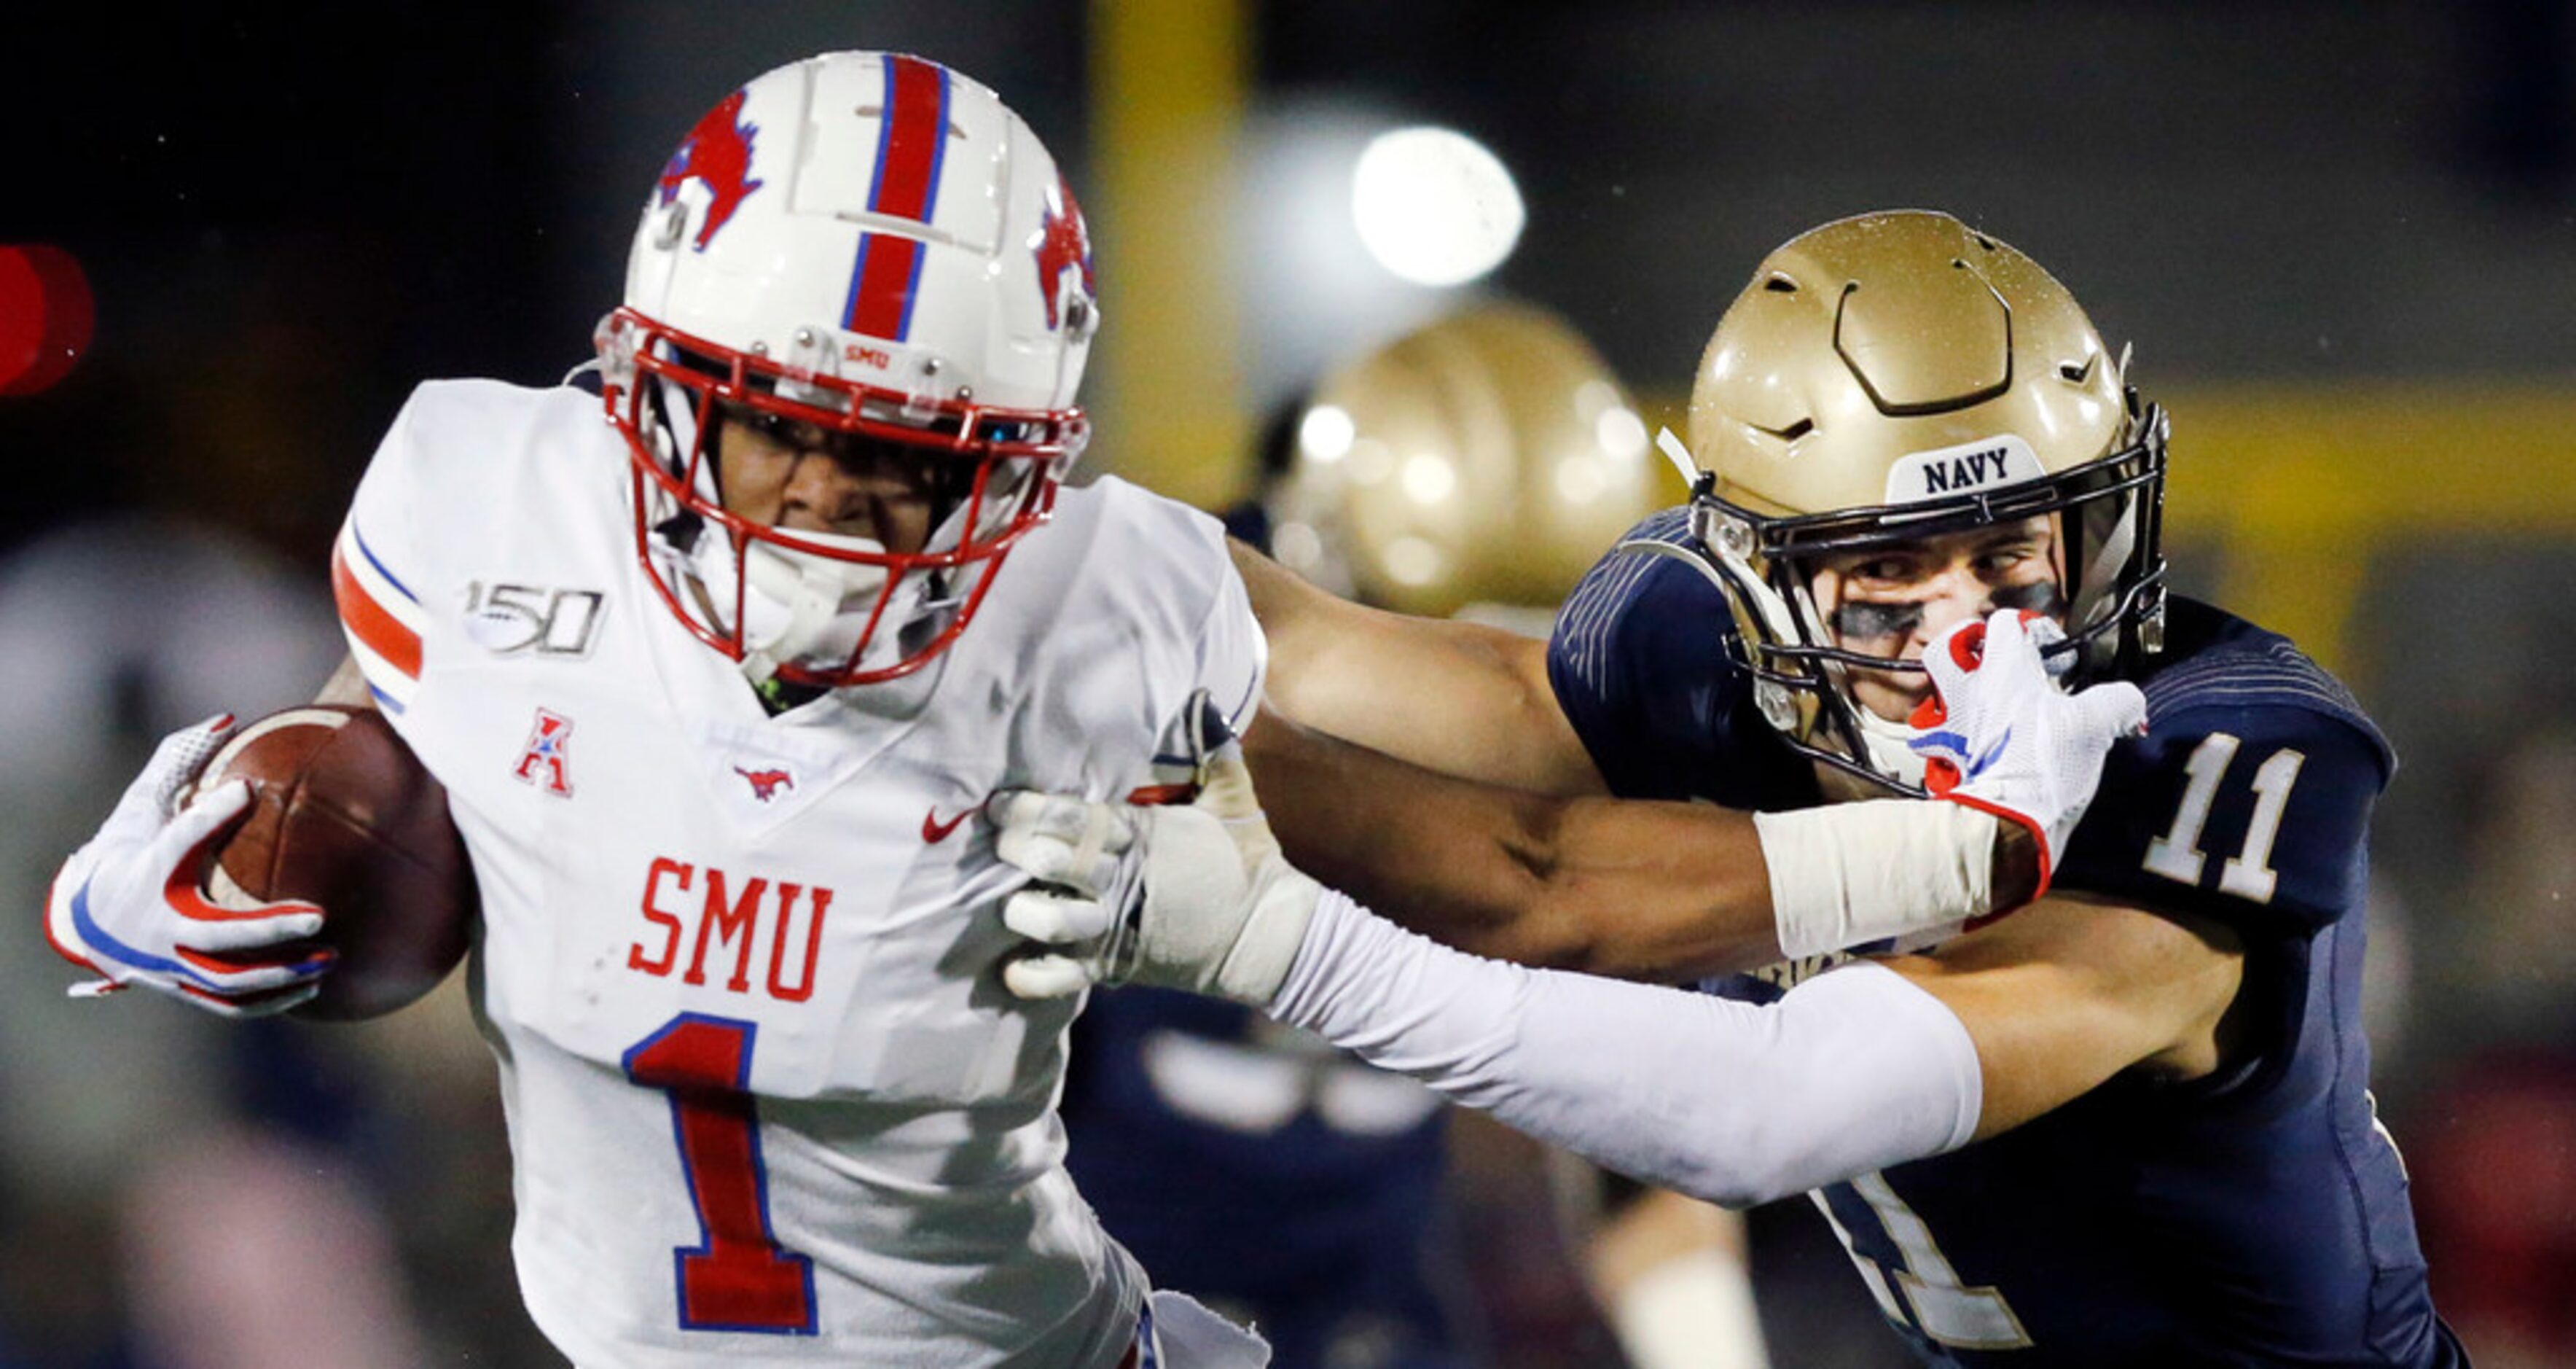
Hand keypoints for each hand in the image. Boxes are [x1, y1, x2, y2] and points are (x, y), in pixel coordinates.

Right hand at [45, 716, 332, 1017]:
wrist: (85, 920)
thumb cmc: (129, 855)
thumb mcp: (143, 809)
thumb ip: (179, 764)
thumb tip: (225, 718)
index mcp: (146, 874)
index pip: (177, 841)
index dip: (208, 815)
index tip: (247, 790)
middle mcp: (156, 928)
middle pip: (214, 936)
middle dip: (267, 929)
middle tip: (322, 917)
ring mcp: (167, 965)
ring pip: (226, 982)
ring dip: (281, 974)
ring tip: (331, 959)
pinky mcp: (180, 988)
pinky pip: (226, 1004)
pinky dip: (268, 1002)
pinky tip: (313, 988)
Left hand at [990, 693, 1319, 1004]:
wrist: (1269, 937)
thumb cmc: (1246, 860)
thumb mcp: (1235, 799)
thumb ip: (1214, 748)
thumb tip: (1204, 695)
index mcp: (1144, 834)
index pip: (1075, 817)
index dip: (1031, 809)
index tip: (999, 803)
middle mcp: (1124, 880)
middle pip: (1052, 861)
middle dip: (1015, 849)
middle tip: (996, 843)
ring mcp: (1118, 928)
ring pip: (1051, 920)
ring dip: (1022, 909)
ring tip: (1006, 900)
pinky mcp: (1117, 967)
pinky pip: (1061, 978)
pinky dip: (1032, 975)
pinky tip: (1010, 965)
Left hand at [1908, 612, 2147, 890]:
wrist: (2006, 819)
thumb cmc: (2040, 767)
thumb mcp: (2095, 725)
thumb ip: (2118, 701)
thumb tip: (2129, 700)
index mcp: (2003, 672)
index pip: (2006, 623)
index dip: (2034, 629)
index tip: (2056, 653)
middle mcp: (1970, 694)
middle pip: (1947, 651)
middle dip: (1968, 649)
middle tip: (1996, 661)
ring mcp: (1954, 728)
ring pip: (1936, 697)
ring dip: (1956, 696)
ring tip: (1986, 703)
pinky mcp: (1950, 761)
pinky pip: (1939, 743)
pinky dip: (1952, 742)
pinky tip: (1976, 747)